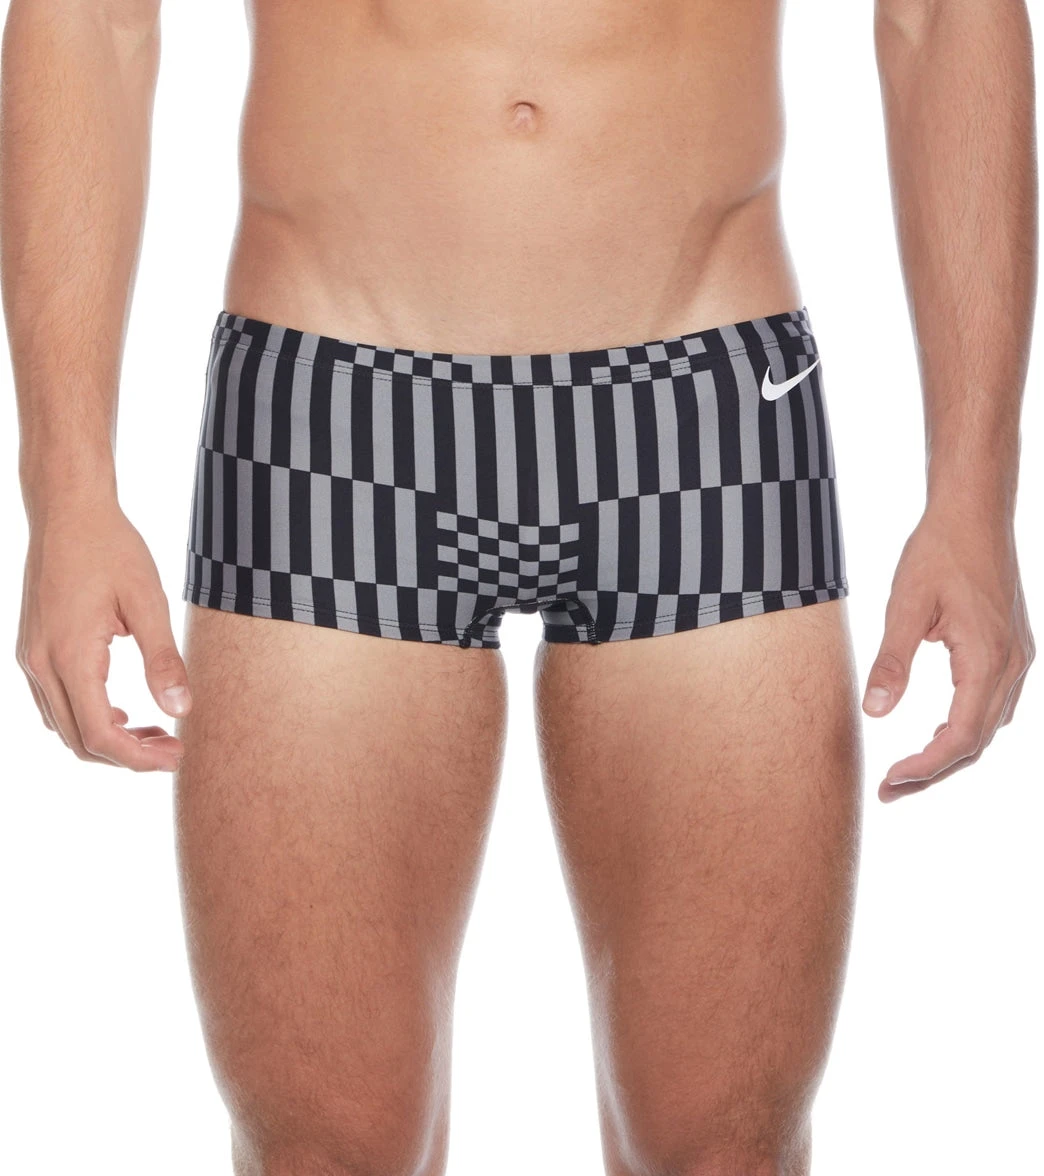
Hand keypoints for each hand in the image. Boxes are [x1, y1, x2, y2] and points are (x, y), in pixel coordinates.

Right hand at [16, 499, 191, 771]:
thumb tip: (181, 711)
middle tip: (173, 749)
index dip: (139, 757)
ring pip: (64, 725)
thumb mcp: (148, 603)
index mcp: (70, 656)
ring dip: (108, 739)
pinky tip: (123, 711)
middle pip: (79, 740)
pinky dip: (88, 718)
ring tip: (156, 732)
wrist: (68, 511)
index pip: (100, 735)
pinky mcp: (33, 648)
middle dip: (128, 755)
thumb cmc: (111, 549)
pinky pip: (55, 703)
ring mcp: (31, 657)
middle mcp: (41, 663)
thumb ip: (163, 660)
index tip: (177, 756)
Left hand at [861, 504, 1033, 801]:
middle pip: (976, 741)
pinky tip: (936, 729)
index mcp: (986, 659)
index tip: (889, 781)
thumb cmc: (938, 552)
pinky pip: (993, 704)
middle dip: (933, 771)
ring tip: (907, 770)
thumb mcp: (904, 606)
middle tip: (889, 791)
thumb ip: (891, 662)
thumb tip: (873, 712)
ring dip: (949, 752)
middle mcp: (1011, 665)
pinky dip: (966, 726)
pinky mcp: (1012, 648)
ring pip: (988, 726)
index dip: (925, 767)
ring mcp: (1017, 657)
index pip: (959, 737)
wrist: (974, 513)